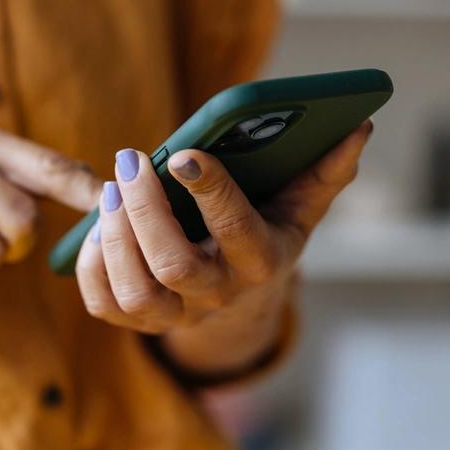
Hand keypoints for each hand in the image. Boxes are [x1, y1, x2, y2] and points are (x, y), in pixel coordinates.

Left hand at [75, 122, 372, 333]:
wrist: (240, 298)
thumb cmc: (265, 232)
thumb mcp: (298, 206)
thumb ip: (325, 171)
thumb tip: (357, 127)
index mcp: (262, 262)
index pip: (237, 232)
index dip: (211, 193)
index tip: (184, 153)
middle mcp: (218, 296)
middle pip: (174, 266)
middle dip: (147, 211)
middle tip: (131, 160)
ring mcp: (176, 315)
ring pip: (136, 290)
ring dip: (115, 236)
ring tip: (111, 188)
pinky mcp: (139, 322)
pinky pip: (104, 303)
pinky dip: (92, 264)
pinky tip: (96, 224)